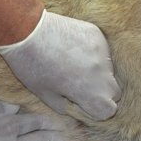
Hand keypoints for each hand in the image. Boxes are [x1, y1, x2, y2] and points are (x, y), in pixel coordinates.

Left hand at [0, 10, 120, 119]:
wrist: (27, 31)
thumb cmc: (32, 66)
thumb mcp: (46, 95)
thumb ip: (66, 106)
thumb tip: (75, 106)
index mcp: (90, 92)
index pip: (109, 110)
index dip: (96, 110)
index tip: (81, 103)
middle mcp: (102, 72)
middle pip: (114, 91)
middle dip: (100, 92)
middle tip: (78, 85)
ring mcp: (102, 51)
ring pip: (108, 69)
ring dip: (97, 71)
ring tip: (73, 64)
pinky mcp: (97, 34)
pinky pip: (102, 50)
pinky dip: (92, 53)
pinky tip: (73, 49)